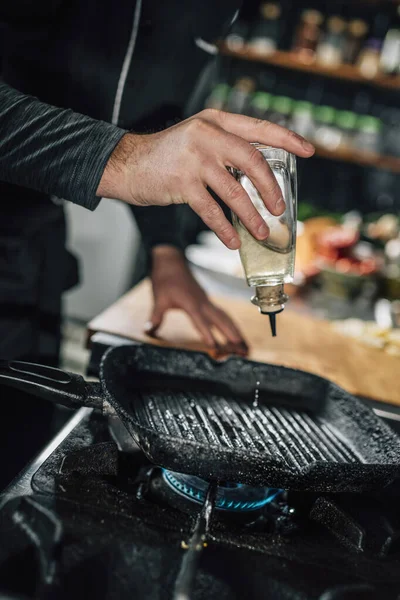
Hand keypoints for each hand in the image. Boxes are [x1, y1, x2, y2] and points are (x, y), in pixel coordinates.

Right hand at [98, 109, 313, 249]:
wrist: (127, 164)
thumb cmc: (167, 156)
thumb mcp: (198, 139)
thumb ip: (225, 148)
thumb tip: (260, 174)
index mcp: (216, 122)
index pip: (259, 128)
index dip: (287, 140)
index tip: (309, 151)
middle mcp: (208, 135)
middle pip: (253, 160)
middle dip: (271, 188)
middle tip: (279, 208)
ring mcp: (194, 159)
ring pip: (235, 190)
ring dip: (251, 215)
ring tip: (261, 232)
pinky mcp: (182, 183)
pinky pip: (211, 211)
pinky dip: (225, 228)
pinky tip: (233, 240)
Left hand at [144, 246, 247, 355]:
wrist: (171, 261)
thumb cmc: (165, 278)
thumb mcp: (158, 298)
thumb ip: (155, 316)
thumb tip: (148, 331)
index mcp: (191, 303)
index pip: (201, 322)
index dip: (208, 334)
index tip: (216, 347)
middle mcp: (202, 303)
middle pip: (222, 321)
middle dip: (233, 336)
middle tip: (243, 350)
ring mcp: (206, 301)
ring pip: (225, 318)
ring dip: (236, 331)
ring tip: (245, 346)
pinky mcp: (207, 301)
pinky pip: (222, 314)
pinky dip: (230, 324)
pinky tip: (235, 332)